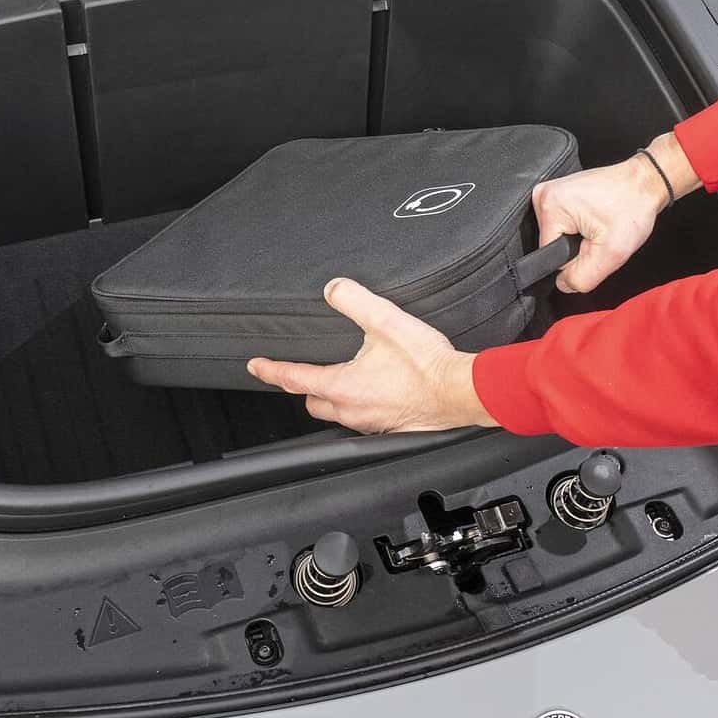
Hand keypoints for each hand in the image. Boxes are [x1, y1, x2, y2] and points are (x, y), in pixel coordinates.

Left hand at [246, 278, 496, 433]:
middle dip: (303, 387)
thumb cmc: (427, 364)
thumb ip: (354, 301)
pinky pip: (362, 419)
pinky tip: (374, 392)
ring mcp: (371, 422)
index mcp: (342, 386)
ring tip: (341, 379)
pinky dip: (359, 405)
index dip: (271, 370)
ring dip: (332, 398)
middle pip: (311, 402)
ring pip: (336, 414)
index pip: (294, 378)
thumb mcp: (386, 321)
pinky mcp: (390, 428)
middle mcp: (352, 410)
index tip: (256, 365)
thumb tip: (334, 289)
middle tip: (303, 372)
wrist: (461, 391)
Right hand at [533, 132, 699, 293]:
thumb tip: (563, 284)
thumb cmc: (633, 207)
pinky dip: (577, 228)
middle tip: (599, 234)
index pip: (549, 255)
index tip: (595, 243)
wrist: (645, 183)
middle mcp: (542, 195)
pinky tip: (593, 218)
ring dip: (577, 239)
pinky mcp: (557, 194)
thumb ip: (582, 277)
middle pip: (551, 245)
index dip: (575, 259)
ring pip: (556, 237)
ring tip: (598, 225)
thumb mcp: (612, 253)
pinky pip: (560, 225)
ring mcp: (548, 192)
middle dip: (576, 248)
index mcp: (550, 206)